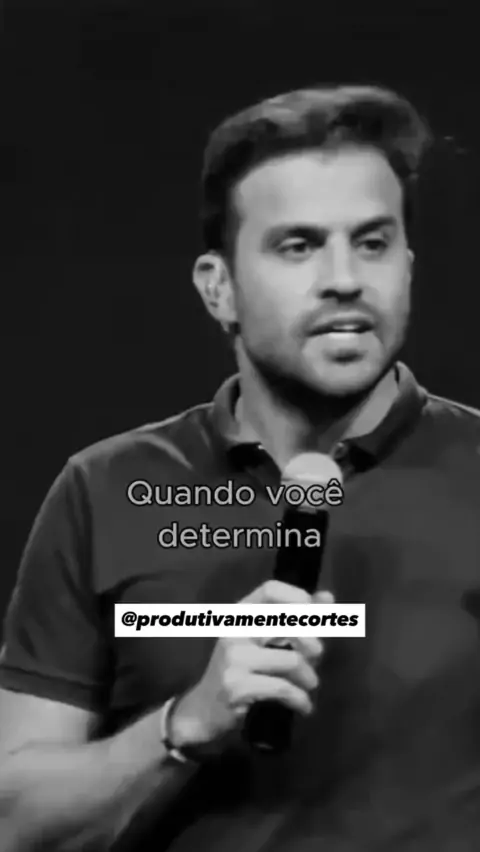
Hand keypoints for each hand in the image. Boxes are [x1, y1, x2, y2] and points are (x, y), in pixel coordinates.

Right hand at [169, 580, 333, 754]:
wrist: (203, 711)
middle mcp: (234, 630)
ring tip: (308, 686)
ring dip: (309, 678)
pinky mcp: (237, 686)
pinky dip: (301, 699)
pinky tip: (304, 706)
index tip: (314, 619)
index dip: (299, 598)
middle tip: (316, 660)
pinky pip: (284, 688)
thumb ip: (295, 620)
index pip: (271, 589)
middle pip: (290, 624)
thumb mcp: (262, 642)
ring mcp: (234, 658)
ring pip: (292, 660)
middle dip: (314, 644)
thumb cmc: (238, 671)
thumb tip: (328, 597)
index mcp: (240, 614)